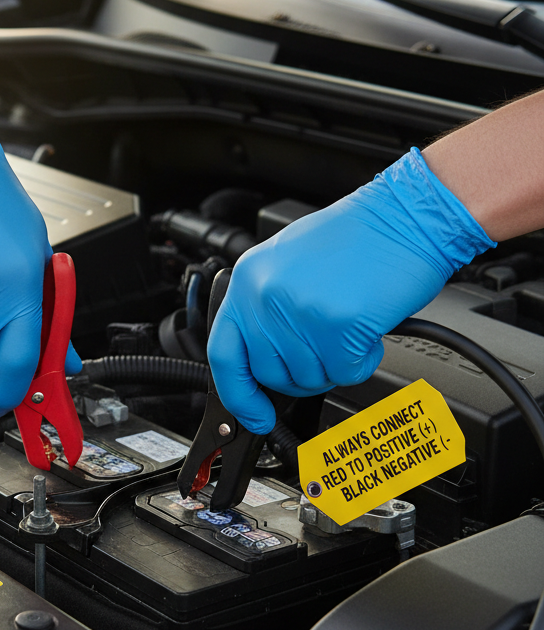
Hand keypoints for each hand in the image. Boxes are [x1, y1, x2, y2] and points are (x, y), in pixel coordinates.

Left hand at [208, 147, 494, 433]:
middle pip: (271, 374)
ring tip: (348, 325)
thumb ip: (267, 308)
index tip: (253, 414)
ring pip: (309, 377)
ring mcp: (299, 312)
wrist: (406, 215)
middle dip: (303, 374)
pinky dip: (363, 360)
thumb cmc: (359, 236)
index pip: (224, 355)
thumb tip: (260, 355)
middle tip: (327, 349)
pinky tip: (367, 329)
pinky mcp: (336, 326)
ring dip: (335, 363)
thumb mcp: (289, 263)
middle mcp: (266, 296)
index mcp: (248, 280)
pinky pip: (345, 371)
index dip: (238, 394)